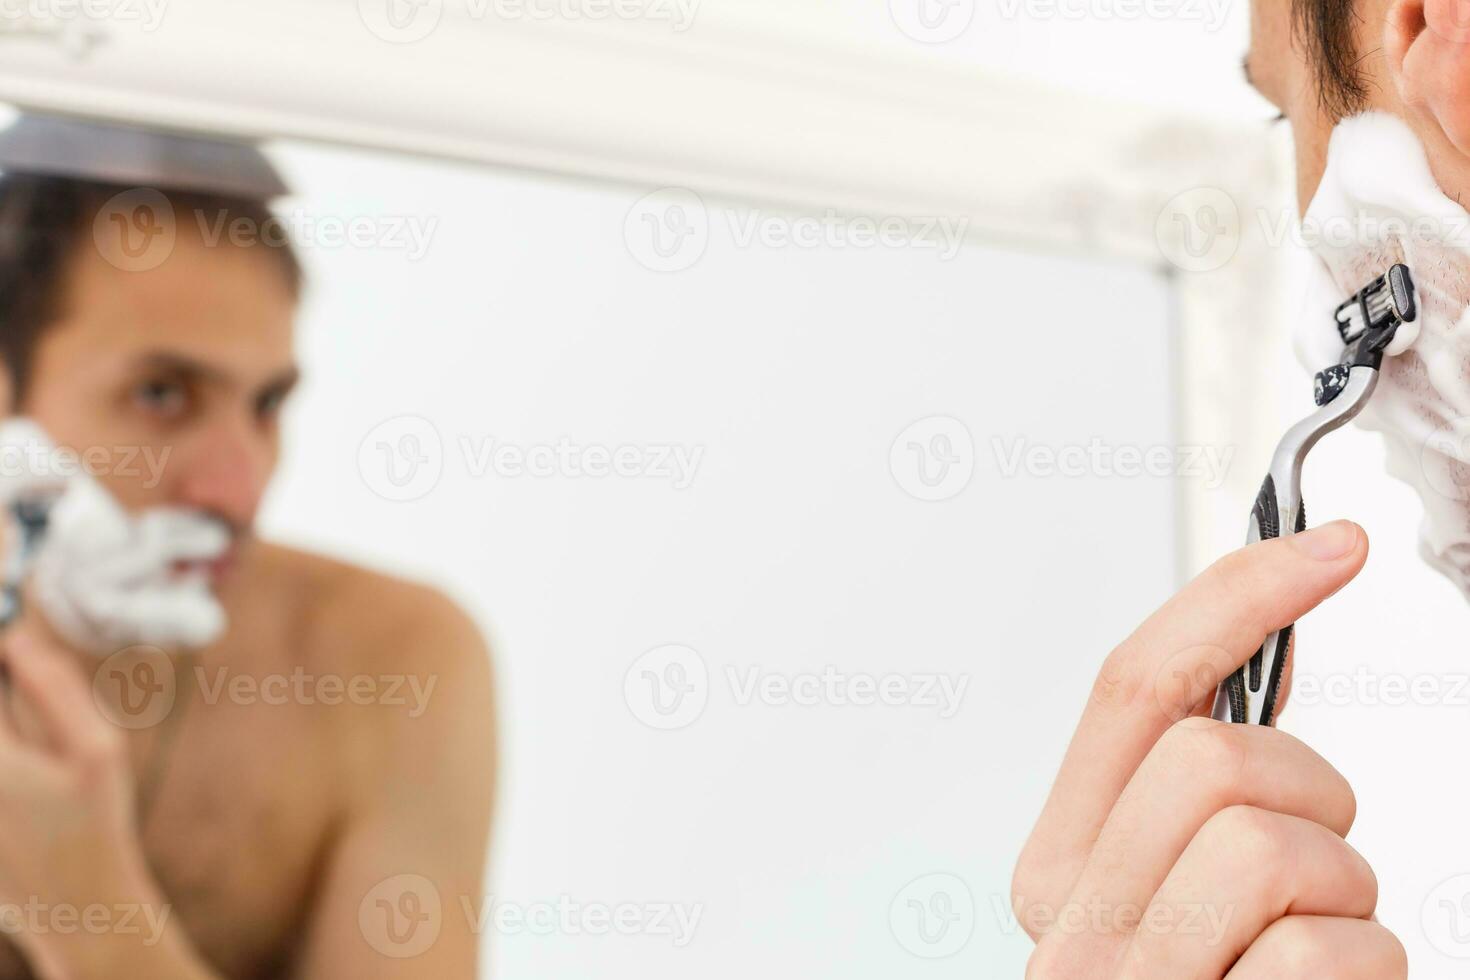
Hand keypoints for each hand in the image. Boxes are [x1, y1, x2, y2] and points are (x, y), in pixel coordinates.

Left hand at [0, 623, 162, 977]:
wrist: (77, 910)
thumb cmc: (93, 828)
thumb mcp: (96, 751)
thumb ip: (56, 691)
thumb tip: (20, 642)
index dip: (3, 662)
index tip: (16, 652)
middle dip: (9, 705)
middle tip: (28, 698)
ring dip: (11, 738)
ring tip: (33, 763)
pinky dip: (11, 768)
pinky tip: (25, 791)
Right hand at [1013, 520, 1406, 978]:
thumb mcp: (1173, 892)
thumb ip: (1188, 791)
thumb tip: (1261, 647)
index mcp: (1059, 870)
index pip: (1132, 691)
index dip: (1235, 600)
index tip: (1329, 550)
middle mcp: (1076, 927)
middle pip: (1215, 759)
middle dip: (1311, 793)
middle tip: (1315, 863)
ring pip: (1275, 846)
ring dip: (1343, 899)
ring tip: (1311, 955)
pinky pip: (1333, 958)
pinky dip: (1367, 977)